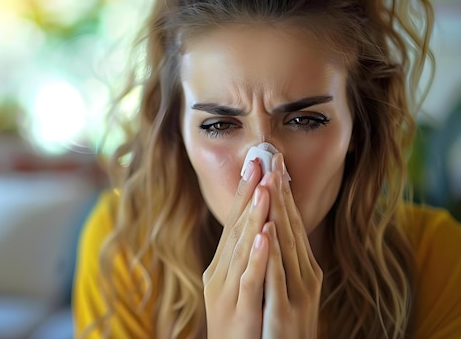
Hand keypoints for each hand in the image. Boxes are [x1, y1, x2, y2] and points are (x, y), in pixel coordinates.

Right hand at [202, 159, 270, 338]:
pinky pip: (249, 278)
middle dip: (248, 193)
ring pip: (241, 247)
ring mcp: (227, 290)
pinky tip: (265, 234)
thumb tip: (255, 227)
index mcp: (221, 265)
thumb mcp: (236, 285)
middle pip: (234, 227)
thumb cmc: (239, 324)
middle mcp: (219, 272)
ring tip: (264, 188)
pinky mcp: (238, 308)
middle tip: (258, 162)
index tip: (255, 164)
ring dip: (253, 216)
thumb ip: (242, 257)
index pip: (234, 222)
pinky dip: (256, 255)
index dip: (244, 192)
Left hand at [260, 153, 322, 337]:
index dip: (283, 192)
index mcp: (304, 268)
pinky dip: (272, 253)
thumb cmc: (285, 323)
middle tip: (273, 158)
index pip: (291, 222)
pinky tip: (267, 231)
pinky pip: (276, 277)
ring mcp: (298, 293)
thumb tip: (276, 227)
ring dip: (278, 213)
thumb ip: (285, 259)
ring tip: (269, 183)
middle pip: (291, 227)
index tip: (274, 162)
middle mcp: (305, 275)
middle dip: (281, 192)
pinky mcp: (285, 311)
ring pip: (286, 246)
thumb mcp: (289, 286)